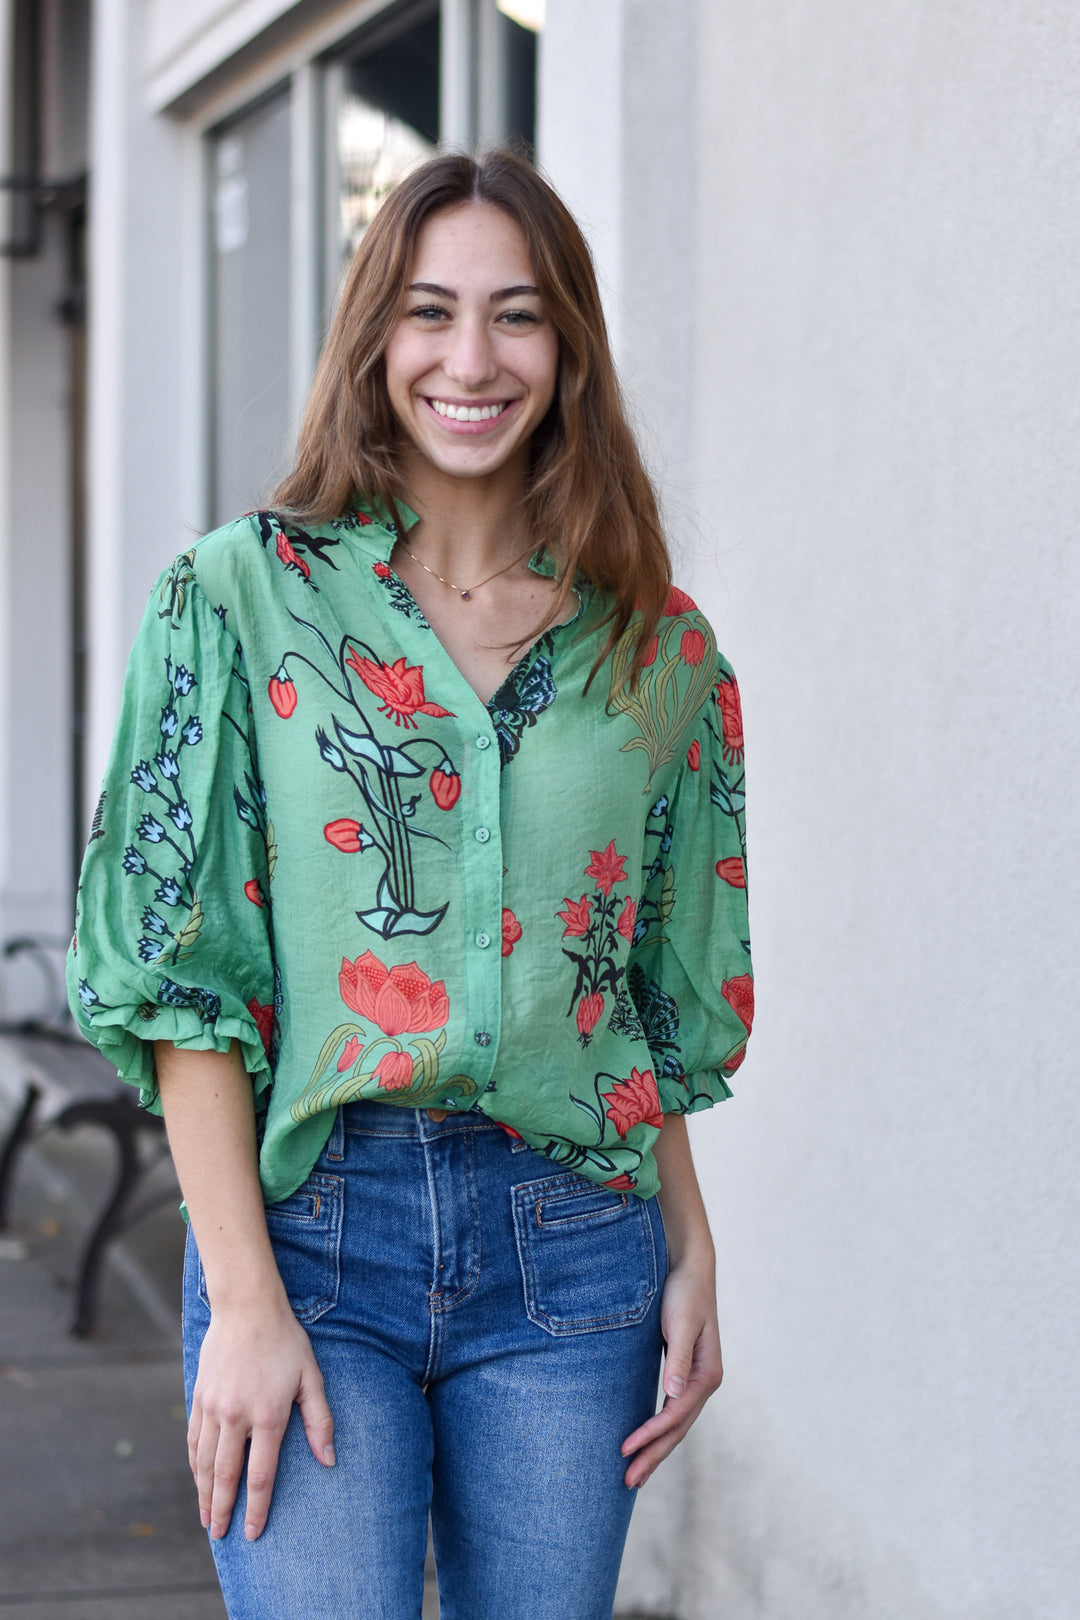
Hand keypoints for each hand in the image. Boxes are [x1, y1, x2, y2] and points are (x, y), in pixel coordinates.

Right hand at [188, 1299, 334, 1540]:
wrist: (247, 1307)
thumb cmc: (285, 1341)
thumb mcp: (311, 1377)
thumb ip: (320, 1421)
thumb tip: (329, 1460)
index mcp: (267, 1415)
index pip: (260, 1475)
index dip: (256, 1508)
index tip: (253, 1533)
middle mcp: (235, 1416)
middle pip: (226, 1476)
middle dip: (224, 1510)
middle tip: (221, 1536)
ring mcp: (213, 1407)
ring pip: (206, 1462)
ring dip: (205, 1493)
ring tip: (207, 1518)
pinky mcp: (199, 1396)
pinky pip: (194, 1440)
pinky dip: (196, 1464)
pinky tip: (199, 1479)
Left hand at [620, 1256, 723, 1487]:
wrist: (690, 1266)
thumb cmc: (684, 1292)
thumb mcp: (680, 1323)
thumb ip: (676, 1358)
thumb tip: (673, 1393)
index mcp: (706, 1374)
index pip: (675, 1415)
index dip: (651, 1435)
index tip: (624, 1449)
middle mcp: (704, 1381)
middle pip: (677, 1428)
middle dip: (653, 1456)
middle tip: (627, 1483)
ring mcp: (695, 1379)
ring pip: (675, 1424)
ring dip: (656, 1449)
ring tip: (634, 1475)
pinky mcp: (683, 1372)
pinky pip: (670, 1410)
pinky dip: (658, 1429)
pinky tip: (644, 1441)